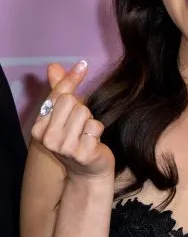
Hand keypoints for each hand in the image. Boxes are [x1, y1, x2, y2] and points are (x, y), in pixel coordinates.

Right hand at [30, 61, 114, 179]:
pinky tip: (93, 142)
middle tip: (81, 125)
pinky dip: (98, 131)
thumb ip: (59, 90)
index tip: (83, 64)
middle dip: (82, 109)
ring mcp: (64, 147)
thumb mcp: (64, 117)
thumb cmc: (77, 140)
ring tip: (86, 134)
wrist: (90, 171)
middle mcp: (48, 137)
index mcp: (39, 127)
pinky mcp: (82, 153)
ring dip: (91, 121)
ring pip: (84, 112)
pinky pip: (95, 126)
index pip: (57, 95)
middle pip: (72, 102)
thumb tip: (54, 65)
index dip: (72, 80)